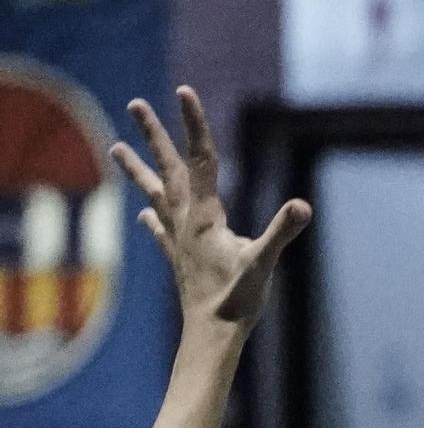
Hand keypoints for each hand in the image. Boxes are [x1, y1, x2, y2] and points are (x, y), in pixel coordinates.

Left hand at [111, 86, 310, 333]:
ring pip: (154, 194)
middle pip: (168, 168)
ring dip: (137, 169)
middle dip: (153, 135)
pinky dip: (152, 218)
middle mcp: (185, 221)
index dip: (194, 123)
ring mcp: (178, 240)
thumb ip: (280, 232)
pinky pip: (160, 230)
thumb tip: (303, 208)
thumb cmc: (237, 301)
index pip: (201, 158)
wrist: (211, 336)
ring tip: (116, 148)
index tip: (184, 91)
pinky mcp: (177, 259)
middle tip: (135, 104)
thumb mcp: (263, 264)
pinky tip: (144, 216)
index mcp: (205, 214)